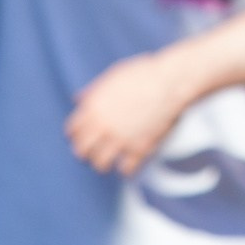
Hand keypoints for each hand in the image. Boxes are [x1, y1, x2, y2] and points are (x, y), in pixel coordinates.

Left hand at [66, 52, 197, 175]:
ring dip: (103, 164)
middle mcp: (103, 125)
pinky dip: (126, 169)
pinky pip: (126, 170)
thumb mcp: (113, 77)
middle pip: (81, 151)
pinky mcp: (139, 149)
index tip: (83, 137)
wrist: (172, 82)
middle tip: (92, 153)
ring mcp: (120, 139)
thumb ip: (94, 91)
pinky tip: (129, 164)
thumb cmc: (144, 74)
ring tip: (108, 162)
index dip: (76, 135)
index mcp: (94, 107)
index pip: (73, 130)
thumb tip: (78, 99)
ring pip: (100, 164)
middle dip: (85, 153)